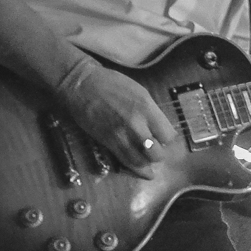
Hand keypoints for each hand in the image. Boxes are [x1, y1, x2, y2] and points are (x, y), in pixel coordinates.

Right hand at [56, 55, 178, 177]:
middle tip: (154, 147)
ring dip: (146, 162)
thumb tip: (159, 128)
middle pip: (157, 153)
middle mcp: (136, 125)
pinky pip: (125, 161)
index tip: (162, 136)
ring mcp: (121, 135)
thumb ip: (151, 112)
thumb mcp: (140, 93)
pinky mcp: (107, 142)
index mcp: (147, 109)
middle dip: (158, 152)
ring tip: (145, 157)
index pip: (168, 136)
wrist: (82, 86)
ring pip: (141, 161)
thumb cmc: (112, 84)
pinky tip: (139, 167)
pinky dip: (134, 167)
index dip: (167, 139)